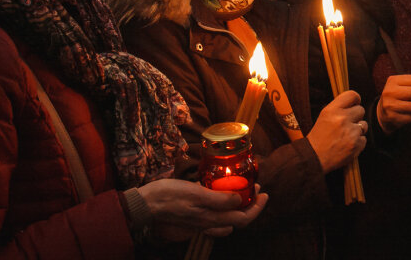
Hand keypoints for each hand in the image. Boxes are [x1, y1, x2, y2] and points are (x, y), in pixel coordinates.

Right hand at [136, 178, 267, 240]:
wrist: (146, 204)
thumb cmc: (169, 195)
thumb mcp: (196, 193)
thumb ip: (218, 198)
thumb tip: (240, 199)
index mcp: (211, 218)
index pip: (243, 219)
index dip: (257, 208)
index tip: (264, 193)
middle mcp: (208, 223)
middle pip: (238, 219)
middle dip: (250, 204)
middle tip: (255, 188)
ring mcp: (201, 222)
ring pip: (227, 219)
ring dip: (238, 205)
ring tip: (242, 189)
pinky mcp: (193, 217)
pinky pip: (215, 217)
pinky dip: (224, 207)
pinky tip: (221, 195)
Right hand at [307, 90, 366, 173]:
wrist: (315, 158)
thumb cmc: (319, 137)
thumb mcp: (324, 116)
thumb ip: (338, 108)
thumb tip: (354, 103)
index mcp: (332, 110)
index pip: (352, 95)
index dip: (356, 100)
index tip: (354, 105)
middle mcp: (342, 119)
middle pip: (361, 110)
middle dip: (356, 116)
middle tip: (347, 124)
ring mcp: (350, 132)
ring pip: (364, 125)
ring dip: (358, 130)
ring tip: (345, 136)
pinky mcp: (356, 144)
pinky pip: (364, 139)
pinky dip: (357, 142)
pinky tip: (346, 144)